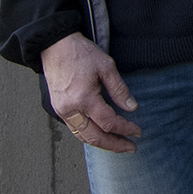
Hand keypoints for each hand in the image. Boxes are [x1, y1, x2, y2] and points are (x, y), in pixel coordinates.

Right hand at [42, 33, 140, 152]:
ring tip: (118, 145)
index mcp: (84, 99)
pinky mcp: (58, 109)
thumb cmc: (80, 53)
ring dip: (101, 143)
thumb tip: (132, 107)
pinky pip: (75, 129)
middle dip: (115, 145)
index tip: (137, 132)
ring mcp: (62, 111)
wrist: (55, 46)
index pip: (109, 122)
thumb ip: (119, 90)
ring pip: (83, 137)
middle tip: (131, 148)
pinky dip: (88, 136)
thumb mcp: (106, 67)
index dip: (125, 129)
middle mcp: (71, 110)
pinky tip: (100, 135)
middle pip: (95, 137)